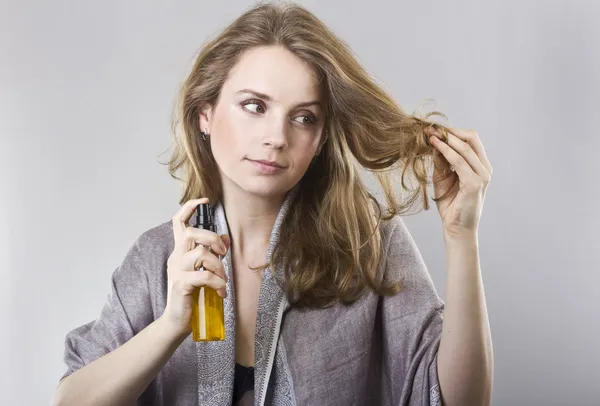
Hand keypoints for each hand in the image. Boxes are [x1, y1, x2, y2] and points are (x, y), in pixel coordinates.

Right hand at [160, 198, 229, 336]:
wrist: (176, 322)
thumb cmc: (191, 295)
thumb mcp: (203, 271)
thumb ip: (212, 254)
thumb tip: (226, 238)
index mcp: (180, 251)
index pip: (178, 222)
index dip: (189, 207)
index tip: (205, 200)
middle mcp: (176, 257)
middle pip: (192, 233)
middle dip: (213, 239)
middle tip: (223, 254)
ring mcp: (177, 271)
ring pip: (201, 254)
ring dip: (218, 265)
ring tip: (222, 280)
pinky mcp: (181, 285)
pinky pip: (203, 276)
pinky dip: (217, 282)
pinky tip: (221, 292)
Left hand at [426, 127, 492, 237]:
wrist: (456, 228)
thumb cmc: (451, 204)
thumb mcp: (443, 178)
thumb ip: (441, 162)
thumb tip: (434, 142)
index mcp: (480, 166)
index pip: (471, 140)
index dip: (453, 131)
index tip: (434, 127)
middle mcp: (485, 169)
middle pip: (472, 138)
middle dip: (450, 131)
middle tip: (431, 127)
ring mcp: (482, 175)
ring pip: (465, 147)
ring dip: (446, 138)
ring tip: (429, 134)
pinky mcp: (475, 183)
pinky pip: (459, 161)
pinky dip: (446, 151)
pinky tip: (434, 145)